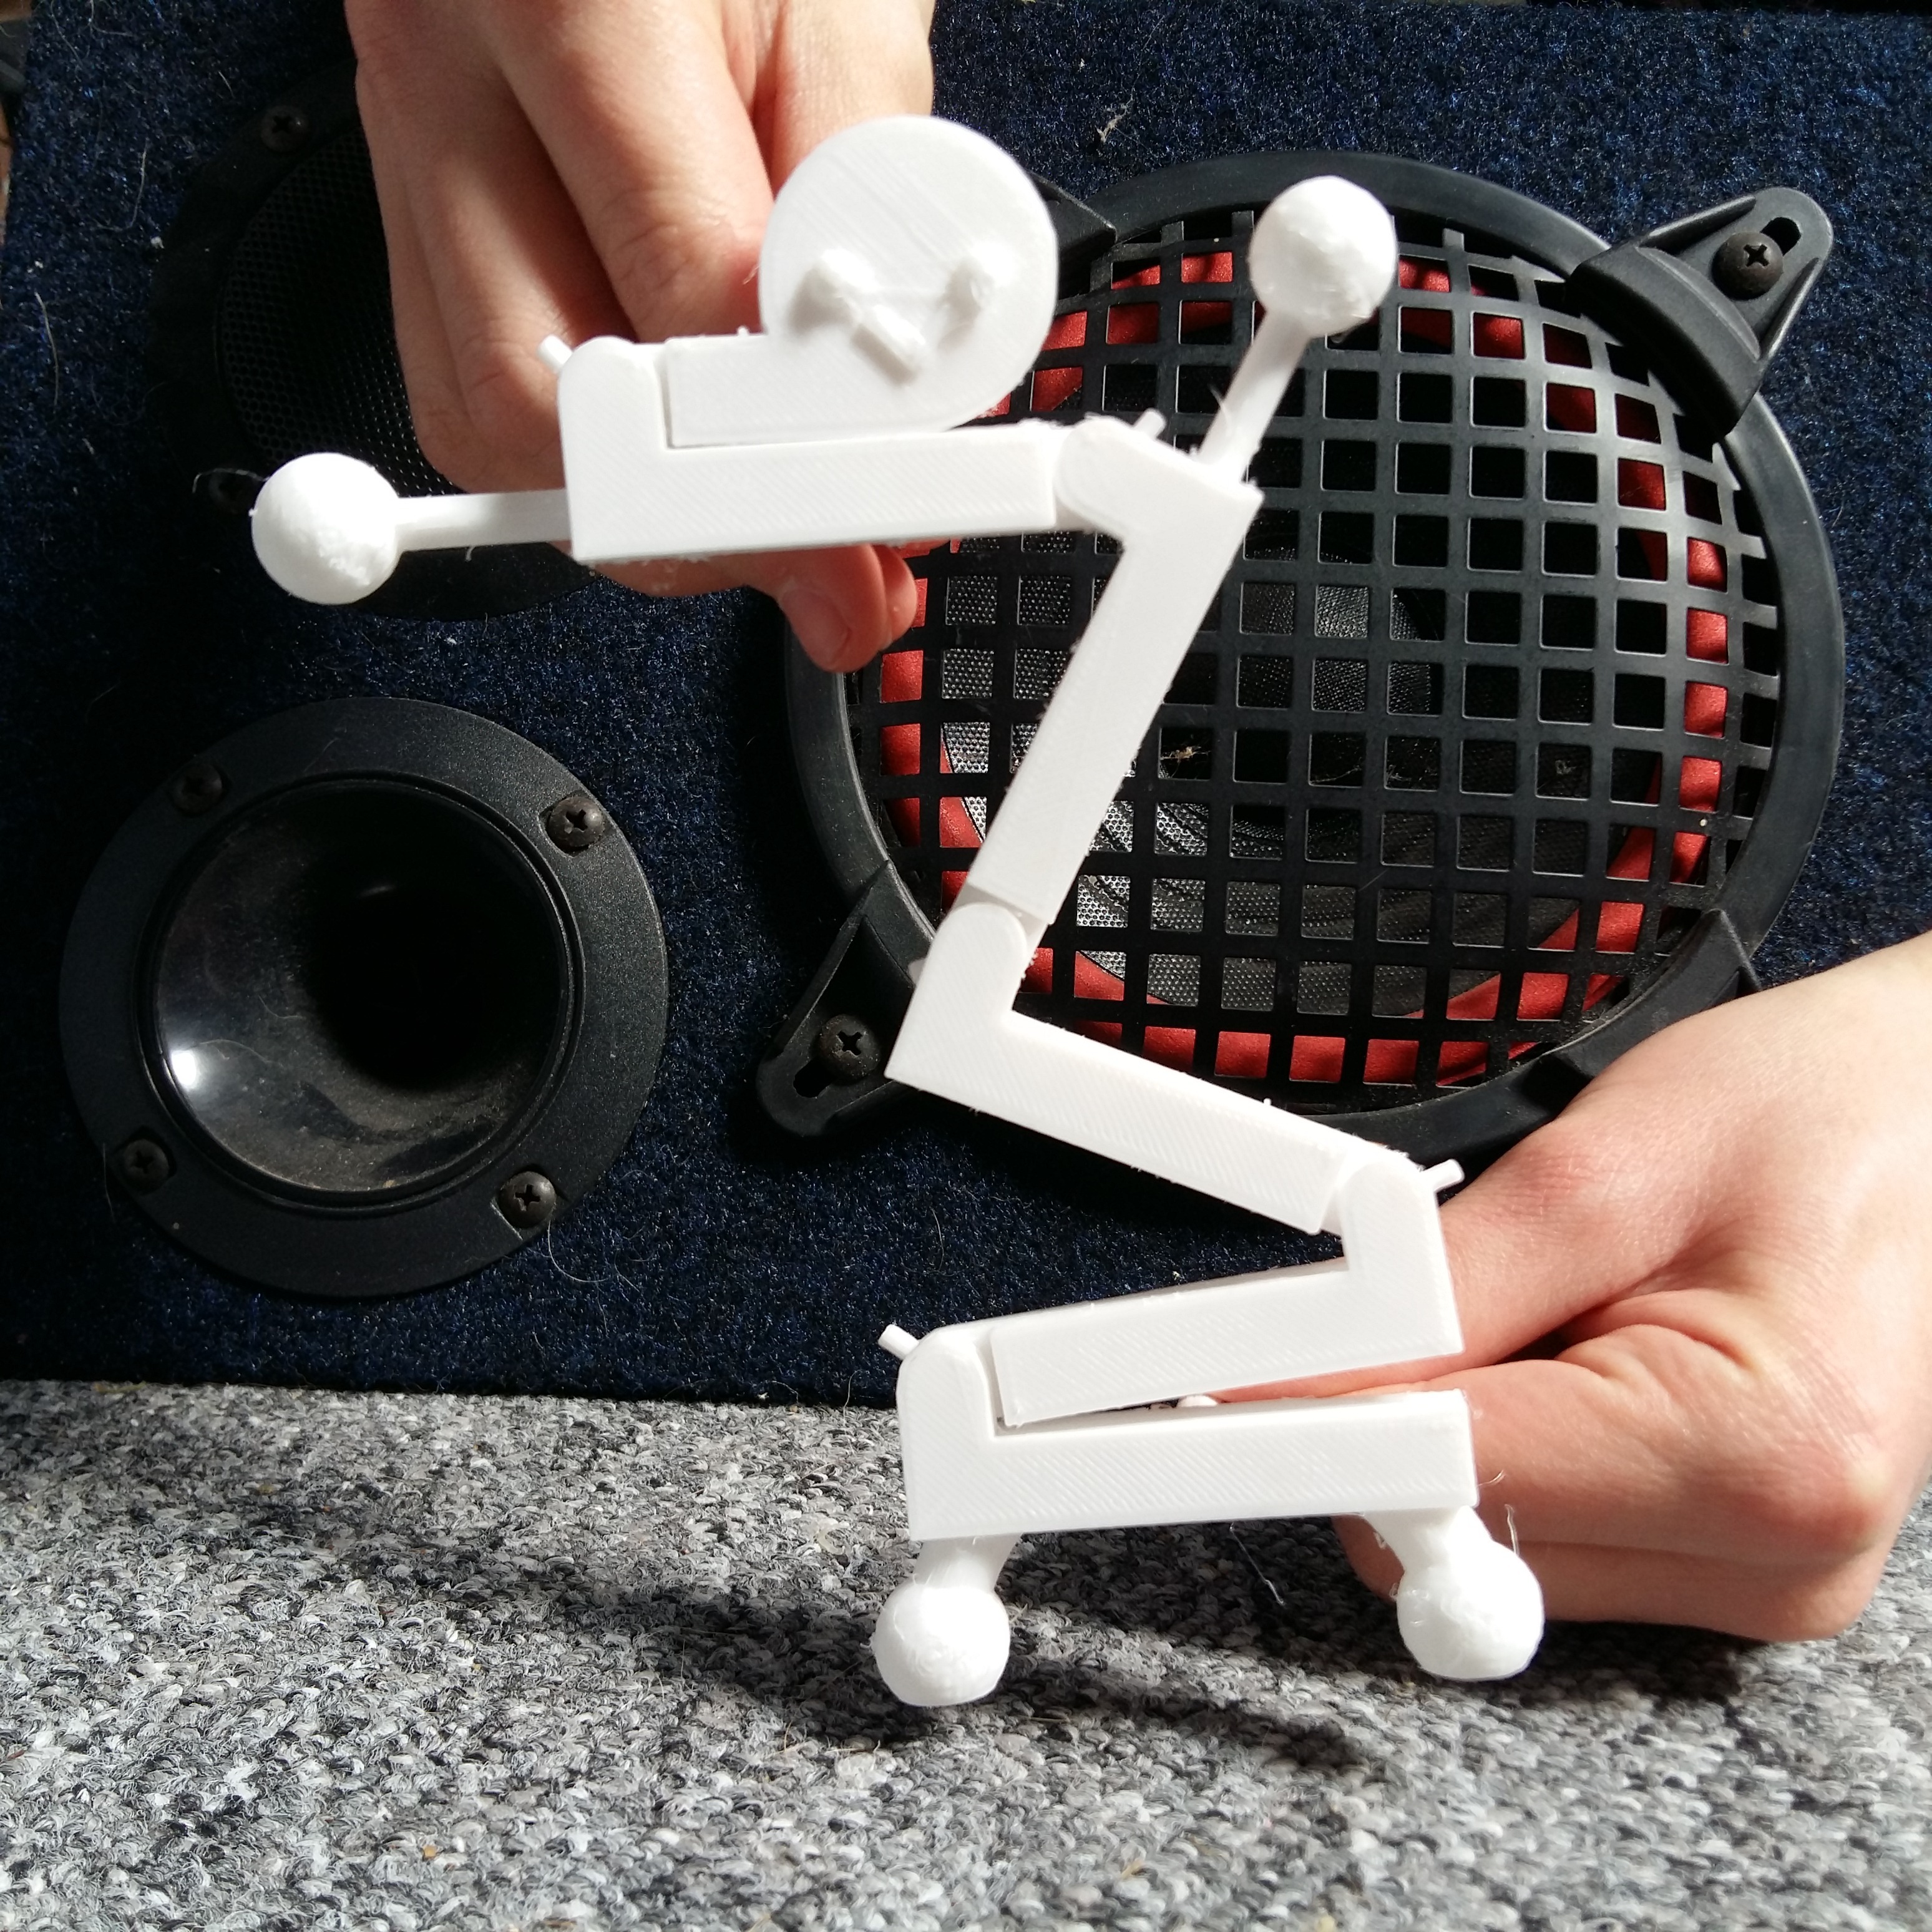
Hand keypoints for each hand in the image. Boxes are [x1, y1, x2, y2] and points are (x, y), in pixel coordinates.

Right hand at [346, 0, 933, 667]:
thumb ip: (874, 193)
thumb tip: (897, 391)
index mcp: (571, 4)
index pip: (684, 297)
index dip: (799, 443)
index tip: (877, 516)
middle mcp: (445, 79)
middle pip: (537, 406)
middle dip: (698, 522)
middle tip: (823, 558)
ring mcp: (402, 139)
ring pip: (482, 423)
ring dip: (632, 511)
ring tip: (757, 515)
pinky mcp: (403, 192)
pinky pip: (460, 381)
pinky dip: (572, 458)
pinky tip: (668, 455)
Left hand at [1229, 931, 1931, 1642]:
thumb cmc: (1812, 1112)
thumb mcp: (1602, 1167)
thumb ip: (1440, 1298)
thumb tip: (1290, 1388)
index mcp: (1760, 1461)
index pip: (1454, 1490)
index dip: (1324, 1424)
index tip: (1230, 1382)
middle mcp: (1778, 1560)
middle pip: (1462, 1541)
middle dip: (1421, 1412)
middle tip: (1485, 1280)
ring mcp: (1767, 1579)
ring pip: (1498, 1539)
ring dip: (1489, 1418)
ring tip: (1585, 1304)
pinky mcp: (1743, 1563)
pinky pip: (1559, 1530)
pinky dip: (1540, 1441)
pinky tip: (1605, 1350)